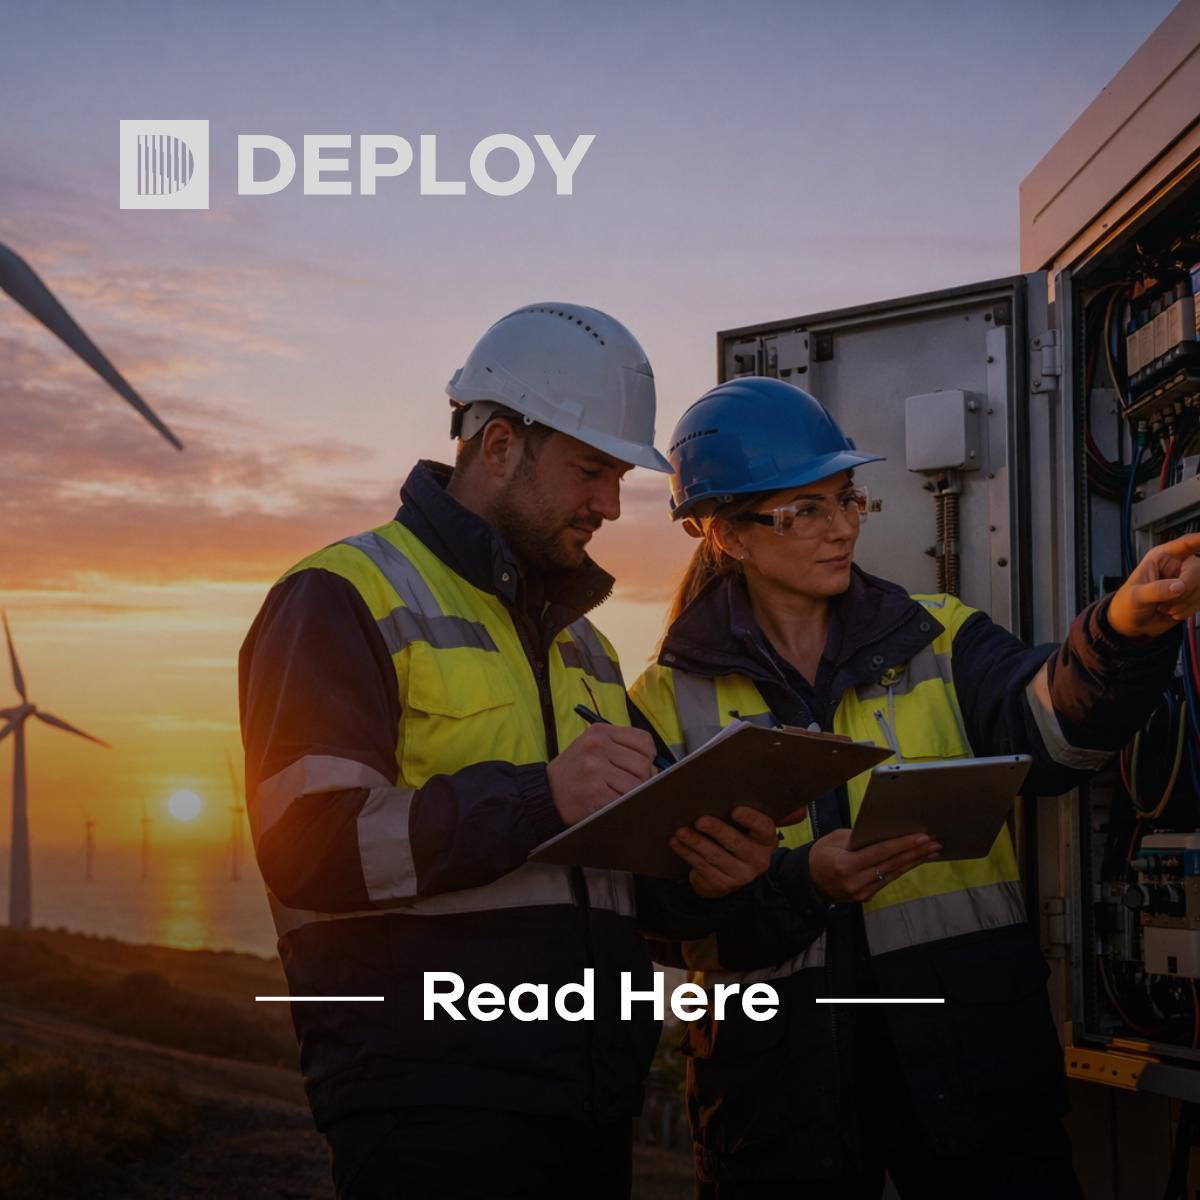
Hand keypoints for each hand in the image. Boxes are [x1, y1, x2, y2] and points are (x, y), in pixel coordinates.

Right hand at [547, 724, 654, 826]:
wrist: (545, 792)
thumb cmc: (573, 770)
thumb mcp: (591, 746)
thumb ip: (619, 746)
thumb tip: (653, 761)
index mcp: (600, 732)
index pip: (643, 739)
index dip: (649, 755)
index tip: (643, 764)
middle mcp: (598, 747)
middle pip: (643, 764)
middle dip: (643, 779)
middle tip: (629, 785)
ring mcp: (596, 769)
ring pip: (637, 784)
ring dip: (631, 794)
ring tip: (616, 794)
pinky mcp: (595, 792)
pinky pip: (624, 801)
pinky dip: (621, 806)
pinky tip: (608, 803)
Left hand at [670, 806, 778, 898]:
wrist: (732, 874)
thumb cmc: (739, 839)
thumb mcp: (748, 830)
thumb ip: (741, 815)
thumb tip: (719, 794)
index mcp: (766, 841)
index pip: (764, 828)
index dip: (751, 819)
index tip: (735, 810)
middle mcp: (757, 859)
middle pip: (736, 843)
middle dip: (717, 830)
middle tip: (701, 821)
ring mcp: (740, 874)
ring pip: (715, 856)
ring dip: (696, 842)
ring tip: (682, 832)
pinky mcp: (722, 883)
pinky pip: (701, 866)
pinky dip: (687, 852)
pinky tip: (677, 842)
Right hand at [808, 828, 940, 903]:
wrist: (809, 883)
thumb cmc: (820, 855)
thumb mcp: (834, 839)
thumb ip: (858, 837)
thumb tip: (884, 832)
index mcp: (846, 865)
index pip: (880, 852)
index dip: (902, 844)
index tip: (920, 837)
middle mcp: (856, 881)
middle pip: (891, 864)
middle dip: (915, 853)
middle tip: (933, 843)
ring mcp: (862, 892)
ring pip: (894, 874)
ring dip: (914, 861)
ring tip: (931, 851)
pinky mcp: (866, 896)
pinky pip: (888, 880)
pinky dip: (902, 869)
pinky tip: (914, 861)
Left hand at [1108, 533, 1199, 638]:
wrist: (1130, 624)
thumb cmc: (1127, 603)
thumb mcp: (1136, 595)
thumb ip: (1156, 590)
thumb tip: (1179, 587)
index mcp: (1162, 557)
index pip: (1184, 544)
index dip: (1197, 540)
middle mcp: (1178, 566)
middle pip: (1198, 571)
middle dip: (1185, 590)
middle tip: (1166, 602)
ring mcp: (1187, 582)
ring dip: (1184, 604)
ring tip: (1164, 607)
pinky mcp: (1192, 597)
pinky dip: (1187, 611)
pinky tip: (1172, 612)